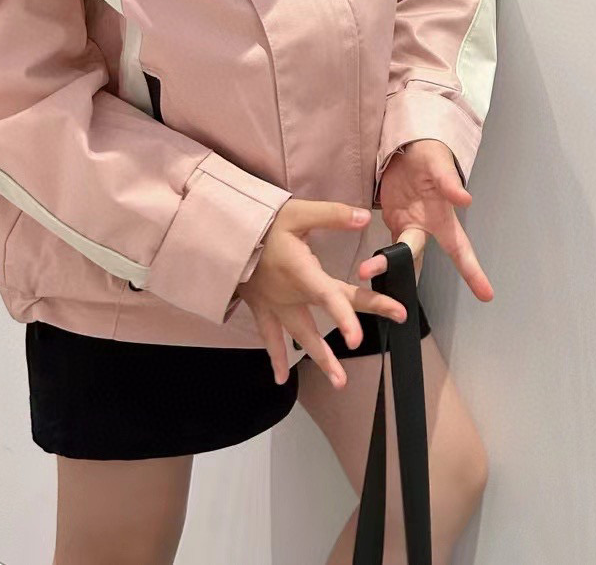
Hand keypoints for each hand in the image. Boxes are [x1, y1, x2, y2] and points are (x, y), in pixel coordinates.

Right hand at [237, 198, 408, 388]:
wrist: (221, 237)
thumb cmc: (260, 224)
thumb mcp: (297, 213)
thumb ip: (332, 214)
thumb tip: (365, 217)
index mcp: (302, 272)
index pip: (328, 296)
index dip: (343, 317)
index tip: (356, 340)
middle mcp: (291, 295)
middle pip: (326, 316)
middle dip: (351, 329)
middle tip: (374, 347)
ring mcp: (276, 306)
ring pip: (302, 337)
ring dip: (322, 359)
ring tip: (340, 382)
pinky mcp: (262, 309)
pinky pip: (270, 338)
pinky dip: (276, 358)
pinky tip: (281, 379)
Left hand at [358, 140, 493, 302]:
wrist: (409, 148)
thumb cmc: (431, 155)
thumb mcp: (439, 165)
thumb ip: (449, 183)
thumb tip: (465, 199)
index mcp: (443, 219)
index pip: (461, 249)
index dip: (474, 272)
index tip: (486, 295)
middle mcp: (426, 228)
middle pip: (415, 254)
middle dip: (400, 266)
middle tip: (382, 278)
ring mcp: (407, 226)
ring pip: (397, 253)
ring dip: (383, 264)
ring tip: (366, 272)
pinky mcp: (392, 220)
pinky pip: (386, 243)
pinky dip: (378, 256)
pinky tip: (367, 270)